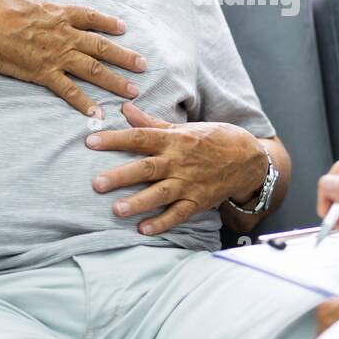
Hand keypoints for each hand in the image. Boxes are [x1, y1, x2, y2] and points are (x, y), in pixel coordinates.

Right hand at [0, 0, 147, 115]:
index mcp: (58, 13)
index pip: (90, 17)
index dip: (108, 22)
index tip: (123, 27)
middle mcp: (64, 35)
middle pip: (101, 47)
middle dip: (124, 56)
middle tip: (143, 65)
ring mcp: (57, 55)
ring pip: (93, 70)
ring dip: (115, 81)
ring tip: (132, 91)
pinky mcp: (44, 73)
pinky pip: (69, 90)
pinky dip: (84, 103)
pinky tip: (97, 114)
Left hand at [86, 101, 267, 234]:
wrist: (248, 158)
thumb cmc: (212, 139)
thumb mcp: (183, 128)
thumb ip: (151, 122)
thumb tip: (125, 108)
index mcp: (173, 140)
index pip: (140, 137)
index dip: (114, 139)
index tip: (90, 141)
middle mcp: (178, 161)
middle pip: (146, 168)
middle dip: (121, 176)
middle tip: (97, 183)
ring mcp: (188, 183)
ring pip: (160, 194)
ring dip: (138, 203)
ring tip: (117, 210)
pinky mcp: (197, 201)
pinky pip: (178, 214)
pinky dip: (162, 223)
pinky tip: (143, 230)